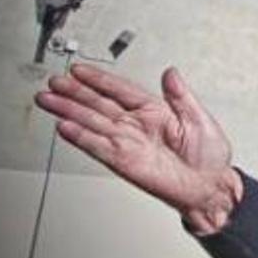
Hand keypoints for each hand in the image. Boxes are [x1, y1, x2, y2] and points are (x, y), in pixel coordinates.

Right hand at [34, 63, 242, 234]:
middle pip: (99, 104)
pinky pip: (97, 147)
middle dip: (75, 93)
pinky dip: (80, 137)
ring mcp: (127, 143)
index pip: (119, 89)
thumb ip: (181, 96)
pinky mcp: (123, 161)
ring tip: (48, 100)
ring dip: (69, 111)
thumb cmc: (209, 155)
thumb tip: (171, 72)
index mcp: (154, 111)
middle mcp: (136, 125)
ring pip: (92, 123)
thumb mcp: (200, 118)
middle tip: (54, 82)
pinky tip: (64, 127)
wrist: (208, 187)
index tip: (79, 70)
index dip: (98, 79)